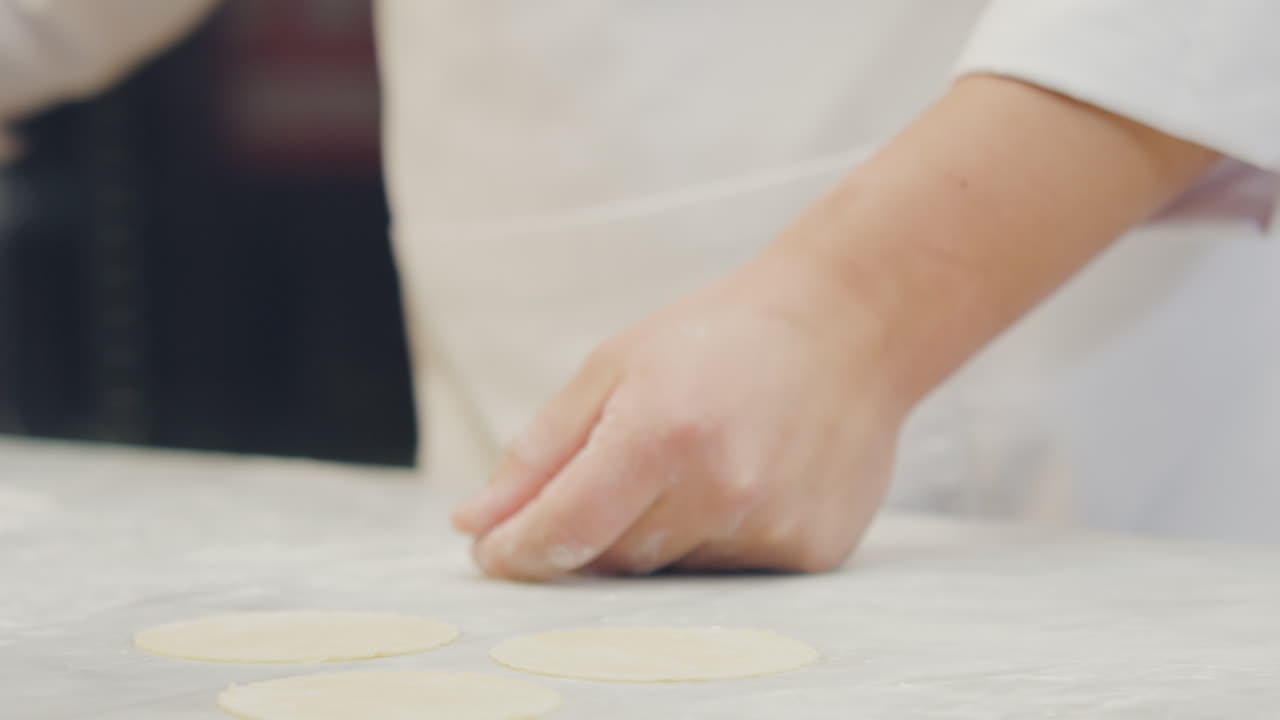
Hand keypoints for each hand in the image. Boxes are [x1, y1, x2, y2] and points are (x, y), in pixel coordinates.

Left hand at [451, 249, 907, 579]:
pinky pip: (729, 572)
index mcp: (662, 432)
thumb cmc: (719, 337)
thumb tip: (473, 524)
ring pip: (670, 571)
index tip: (493, 552)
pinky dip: (713, 538)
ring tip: (695, 459)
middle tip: (613, 475)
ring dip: (655, 533)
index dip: (516, 551)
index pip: (564, 529)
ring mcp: (772, 526)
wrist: (849, 325)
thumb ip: (541, 451)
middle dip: (587, 533)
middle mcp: (721, 489)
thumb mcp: (615, 368)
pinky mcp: (811, 550)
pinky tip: (740, 477)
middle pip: (612, 558)